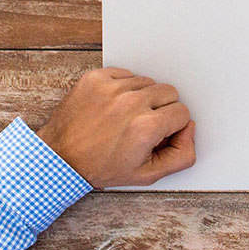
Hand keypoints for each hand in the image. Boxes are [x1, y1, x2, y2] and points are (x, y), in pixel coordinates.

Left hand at [36, 67, 195, 187]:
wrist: (58, 158)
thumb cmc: (100, 167)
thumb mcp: (146, 174)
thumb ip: (181, 155)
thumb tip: (189, 129)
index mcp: (146, 127)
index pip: (182, 112)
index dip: (171, 127)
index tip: (154, 135)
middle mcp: (131, 103)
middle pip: (170, 92)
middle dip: (161, 110)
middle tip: (141, 126)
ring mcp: (112, 88)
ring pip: (148, 82)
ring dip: (142, 98)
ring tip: (124, 117)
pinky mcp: (96, 78)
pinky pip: (126, 74)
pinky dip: (123, 88)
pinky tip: (112, 106)